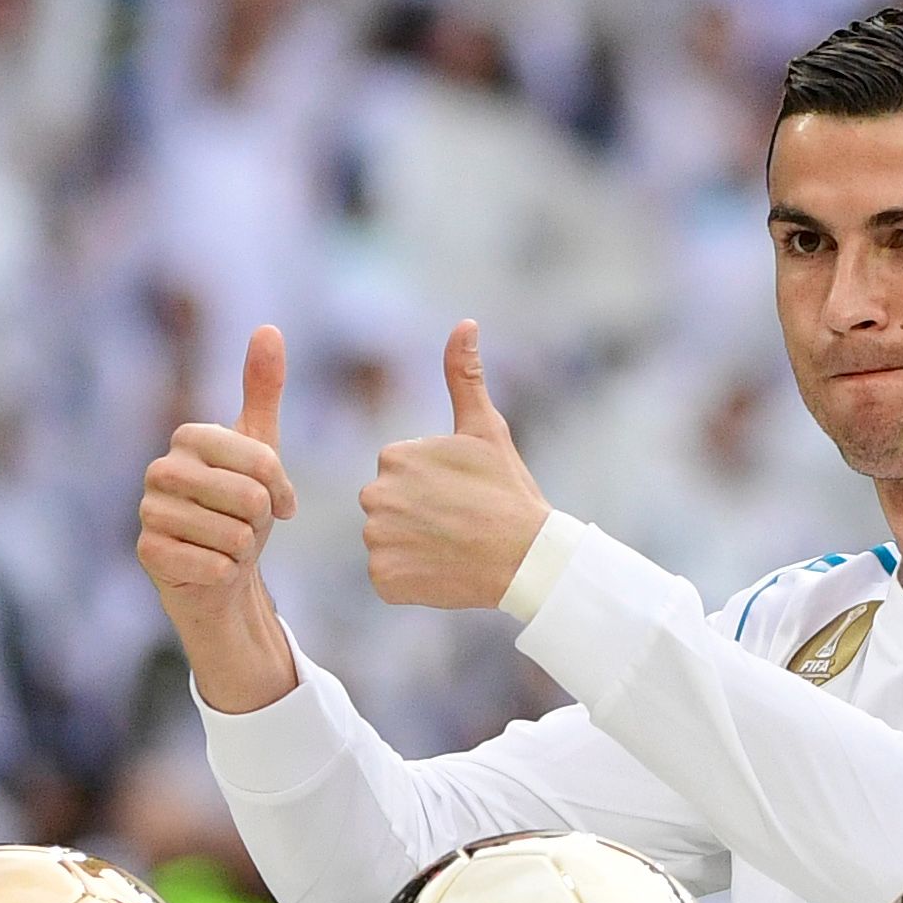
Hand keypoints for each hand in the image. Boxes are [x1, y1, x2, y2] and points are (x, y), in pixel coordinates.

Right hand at [137, 324, 304, 713]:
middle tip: (246, 525)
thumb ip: (262, 387)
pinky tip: (212, 567)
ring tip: (226, 543)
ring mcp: (149, 511)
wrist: (220, 569)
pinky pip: (215, 566)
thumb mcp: (260, 446)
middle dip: (260, 521)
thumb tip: (268, 328)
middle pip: (249, 498)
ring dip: (243, 548)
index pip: (263, 461)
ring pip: (233, 536)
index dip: (282, 490)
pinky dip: (226, 573)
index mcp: (189, 436)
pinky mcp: (147, 554)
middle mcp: (161, 468)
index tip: (277, 501)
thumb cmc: (240, 506)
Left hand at [361, 321, 551, 609]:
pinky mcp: (383, 579)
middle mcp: (375, 495)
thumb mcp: (487, 429)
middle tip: (458, 523)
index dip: (431, 486)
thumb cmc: (509, 491)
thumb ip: (464, 376)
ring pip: (387, 541)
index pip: (399, 474)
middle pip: (388, 507)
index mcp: (394, 457)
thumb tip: (464, 323)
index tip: (462, 495)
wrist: (528, 558)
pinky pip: (387, 577)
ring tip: (452, 547)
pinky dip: (410, 579)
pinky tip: (441, 571)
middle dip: (417, 515)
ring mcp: (377, 540)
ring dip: (413, 547)